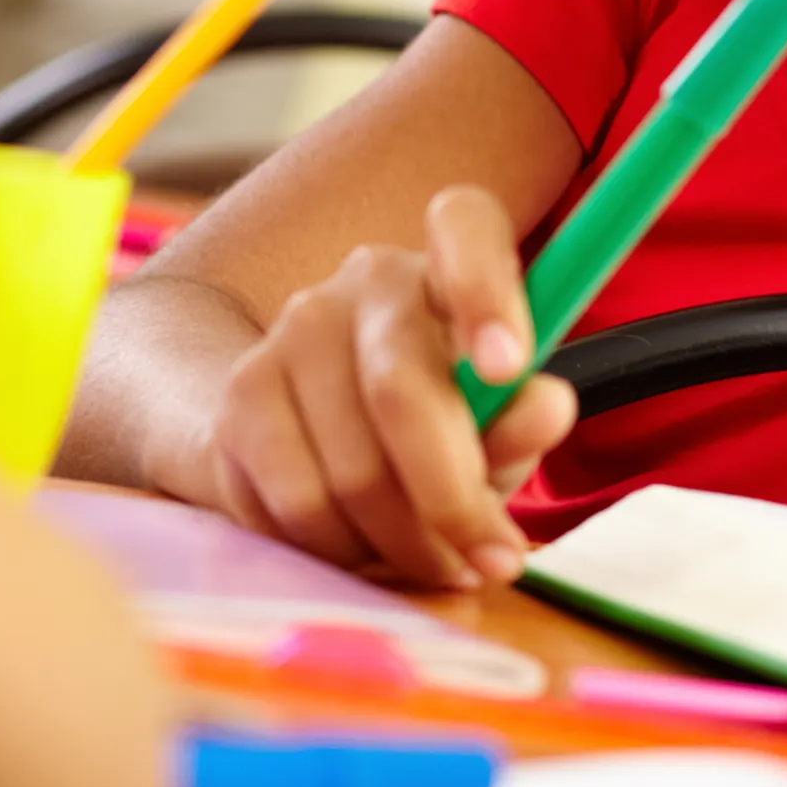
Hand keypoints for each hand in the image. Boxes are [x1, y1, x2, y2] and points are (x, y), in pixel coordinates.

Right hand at [202, 187, 575, 587]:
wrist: (311, 429)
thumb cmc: (438, 420)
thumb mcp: (496, 422)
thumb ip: (523, 418)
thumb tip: (546, 407)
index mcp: (448, 265)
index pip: (465, 224)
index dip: (487, 290)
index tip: (510, 367)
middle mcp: (366, 279)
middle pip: (401, 390)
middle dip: (451, 499)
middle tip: (489, 560)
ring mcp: (293, 330)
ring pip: (349, 469)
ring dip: (402, 543)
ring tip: (435, 562)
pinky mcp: (240, 396)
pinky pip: (296, 502)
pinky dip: (343, 551)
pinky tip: (369, 552)